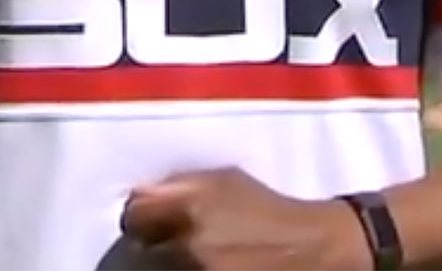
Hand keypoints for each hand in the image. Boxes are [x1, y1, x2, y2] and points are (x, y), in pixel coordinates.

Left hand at [119, 168, 367, 270]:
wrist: (308, 246)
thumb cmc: (264, 207)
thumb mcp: (224, 180)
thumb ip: (179, 185)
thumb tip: (140, 194)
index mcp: (190, 206)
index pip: (133, 215)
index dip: (140, 217)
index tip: (150, 221)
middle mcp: (189, 244)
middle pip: (142, 248)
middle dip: (155, 242)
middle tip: (173, 240)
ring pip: (160, 269)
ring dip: (172, 262)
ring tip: (198, 254)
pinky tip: (210, 264)